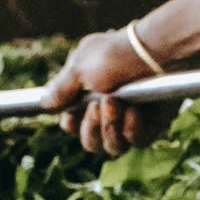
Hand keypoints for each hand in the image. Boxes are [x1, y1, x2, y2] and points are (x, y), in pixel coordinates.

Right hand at [38, 27, 175, 156]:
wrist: (156, 51)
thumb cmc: (116, 54)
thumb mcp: (80, 67)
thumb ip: (62, 88)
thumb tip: (43, 102)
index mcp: (89, 94)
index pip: (74, 124)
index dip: (71, 125)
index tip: (70, 119)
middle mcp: (109, 110)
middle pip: (91, 142)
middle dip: (90, 128)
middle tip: (98, 105)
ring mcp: (131, 120)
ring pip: (111, 148)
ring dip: (108, 129)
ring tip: (114, 103)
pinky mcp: (152, 126)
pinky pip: (135, 143)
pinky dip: (130, 129)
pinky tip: (134, 110)